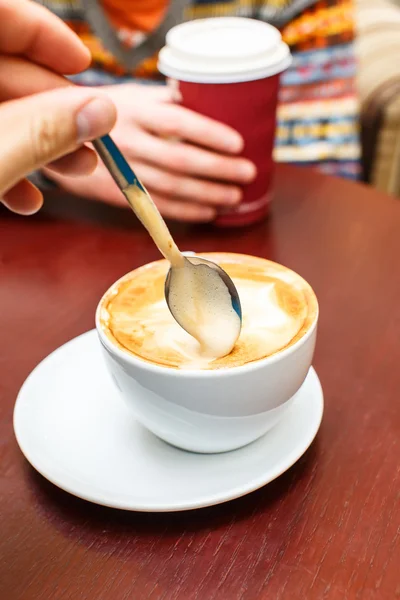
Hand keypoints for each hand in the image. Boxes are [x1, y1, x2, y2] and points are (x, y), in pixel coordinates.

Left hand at [0, 0, 115, 213]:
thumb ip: (41, 134)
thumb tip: (99, 112)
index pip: (2, 16)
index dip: (45, 35)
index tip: (81, 63)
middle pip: (6, 70)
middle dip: (54, 111)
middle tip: (91, 140)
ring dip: (39, 144)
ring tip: (75, 172)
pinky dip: (6, 165)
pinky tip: (25, 197)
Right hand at [47, 84, 256, 221]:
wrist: (62, 138)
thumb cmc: (111, 111)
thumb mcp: (136, 94)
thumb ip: (169, 99)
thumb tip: (214, 100)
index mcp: (136, 110)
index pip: (178, 123)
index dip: (210, 135)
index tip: (238, 143)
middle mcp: (129, 142)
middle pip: (180, 160)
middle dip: (218, 170)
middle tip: (247, 174)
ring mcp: (123, 171)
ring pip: (172, 188)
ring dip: (208, 195)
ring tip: (234, 197)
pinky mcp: (120, 194)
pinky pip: (158, 206)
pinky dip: (187, 211)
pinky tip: (209, 211)